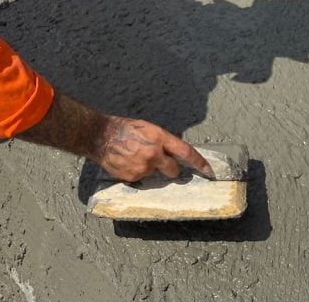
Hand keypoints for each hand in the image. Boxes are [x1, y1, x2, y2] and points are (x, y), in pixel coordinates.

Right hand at [96, 116, 213, 181]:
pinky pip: (141, 179)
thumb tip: (172, 152)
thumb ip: (161, 140)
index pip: (186, 152)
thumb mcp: (147, 128)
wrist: (100, 136)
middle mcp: (154, 154)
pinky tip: (127, 162)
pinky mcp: (133, 178)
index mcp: (159, 138)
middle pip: (173, 170)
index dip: (199, 162)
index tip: (208, 171)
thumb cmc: (123, 128)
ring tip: (134, 157)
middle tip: (161, 162)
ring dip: (149, 169)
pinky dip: (137, 173)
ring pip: (154, 175)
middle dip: (171, 169)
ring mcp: (143, 168)